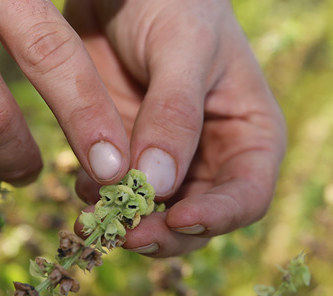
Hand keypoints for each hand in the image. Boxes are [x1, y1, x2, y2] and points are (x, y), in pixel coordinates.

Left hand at [66, 0, 285, 256]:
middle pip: (199, 219)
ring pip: (155, 215)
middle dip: (164, 231)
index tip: (177, 219)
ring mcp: (167, 160)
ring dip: (126, 223)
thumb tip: (157, 184)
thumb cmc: (175, 0)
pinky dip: (99, 199)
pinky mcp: (126, 153)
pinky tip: (82, 189)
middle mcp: (213, 156)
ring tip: (94, 218)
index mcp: (250, 133)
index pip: (248, 196)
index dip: (217, 217)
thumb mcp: (183, 48)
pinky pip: (115, 192)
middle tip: (126, 235)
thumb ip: (174, 114)